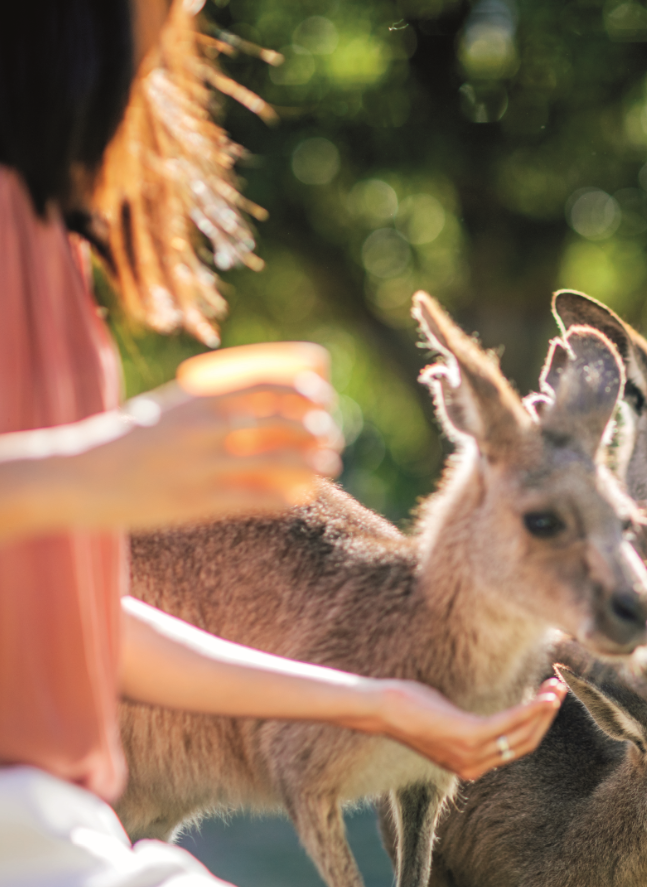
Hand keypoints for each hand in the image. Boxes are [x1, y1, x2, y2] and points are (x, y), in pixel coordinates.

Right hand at [27, 379, 340, 533]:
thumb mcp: (171, 406)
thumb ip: (215, 400)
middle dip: (319, 429)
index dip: (308, 390)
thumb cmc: (131, 439)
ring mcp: (202, 465)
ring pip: (280, 461)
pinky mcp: (196, 503)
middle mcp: (204, 426)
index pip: (270, 384)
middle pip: (284, 422)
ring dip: (313, 464)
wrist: (75, 476)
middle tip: (331, 437)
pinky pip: (258, 498)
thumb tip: (270, 398)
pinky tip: (300, 497)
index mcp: (198, 396)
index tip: (324, 398)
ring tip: (327, 466)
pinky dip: (286, 497)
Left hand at [372, 678, 567, 780]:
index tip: (551, 698)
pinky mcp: (468, 736)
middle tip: (561, 688)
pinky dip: (531, 709)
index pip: (516, 748)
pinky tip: (543, 695)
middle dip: (547, 716)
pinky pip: (509, 723)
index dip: (538, 724)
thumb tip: (492, 718)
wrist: (384, 709)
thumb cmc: (413, 709)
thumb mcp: (448, 724)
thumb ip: (471, 728)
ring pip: (522, 734)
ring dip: (544, 709)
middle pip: (525, 742)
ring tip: (558, 687)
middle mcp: (472, 766)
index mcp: (470, 766)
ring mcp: (470, 754)